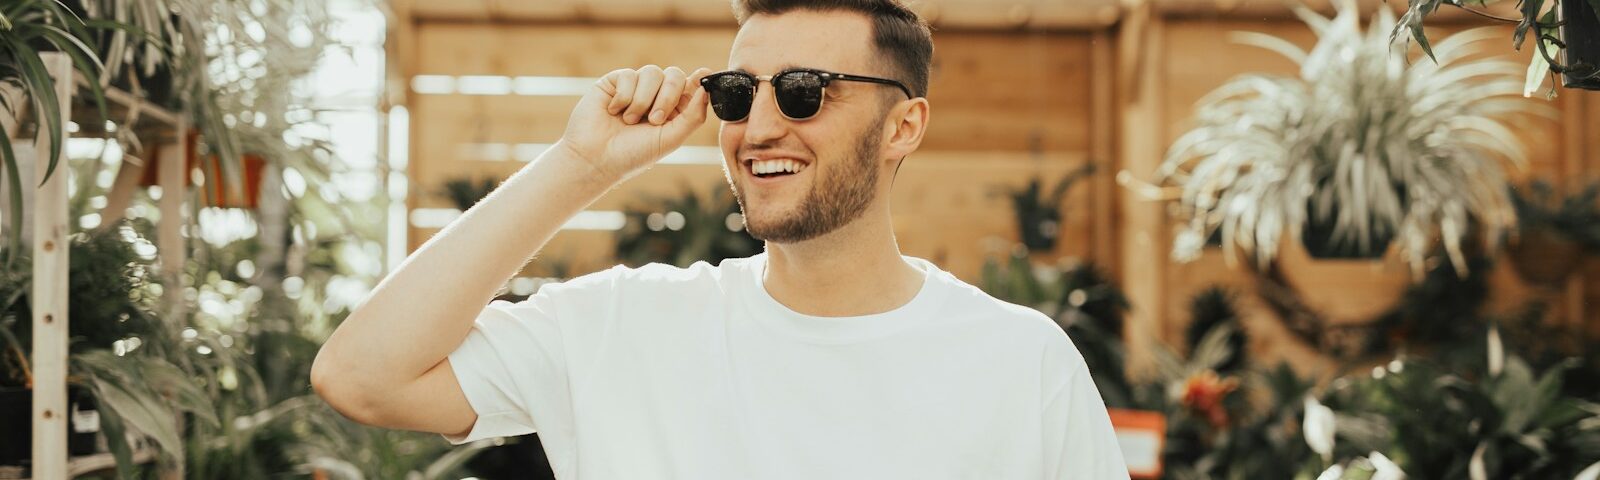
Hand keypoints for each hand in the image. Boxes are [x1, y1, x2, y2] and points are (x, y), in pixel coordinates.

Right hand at [559, 65, 711, 180]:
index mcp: (673, 109)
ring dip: (643, 100)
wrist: (595, 158)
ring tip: (629, 121)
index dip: (699, 80)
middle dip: (667, 97)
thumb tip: (706, 88)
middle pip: (674, 75)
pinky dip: (624, 96)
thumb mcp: (670, 139)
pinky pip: (629, 75)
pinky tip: (613, 111)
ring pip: (652, 73)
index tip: (704, 75)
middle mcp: (656, 95)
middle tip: (655, 120)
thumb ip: (692, 115)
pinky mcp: (615, 81)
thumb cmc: (633, 154)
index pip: (691, 86)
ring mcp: (636, 87)